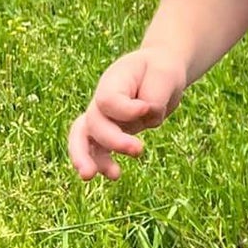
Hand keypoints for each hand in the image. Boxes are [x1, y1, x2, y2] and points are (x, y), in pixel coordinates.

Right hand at [67, 46, 188, 182]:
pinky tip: (115, 175)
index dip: (126, 110)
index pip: (107, 100)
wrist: (159, 73)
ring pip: (82, 139)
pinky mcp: (110, 133)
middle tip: (139, 150)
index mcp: (112, 82)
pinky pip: (97, 151)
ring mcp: (103, 118)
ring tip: (94, 176)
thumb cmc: (161, 71)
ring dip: (87, 158)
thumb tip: (148, 116)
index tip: (146, 108)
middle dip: (113, 140)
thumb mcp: (165, 75)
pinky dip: (102, 164)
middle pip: (94, 123)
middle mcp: (101, 101)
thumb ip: (156, 94)